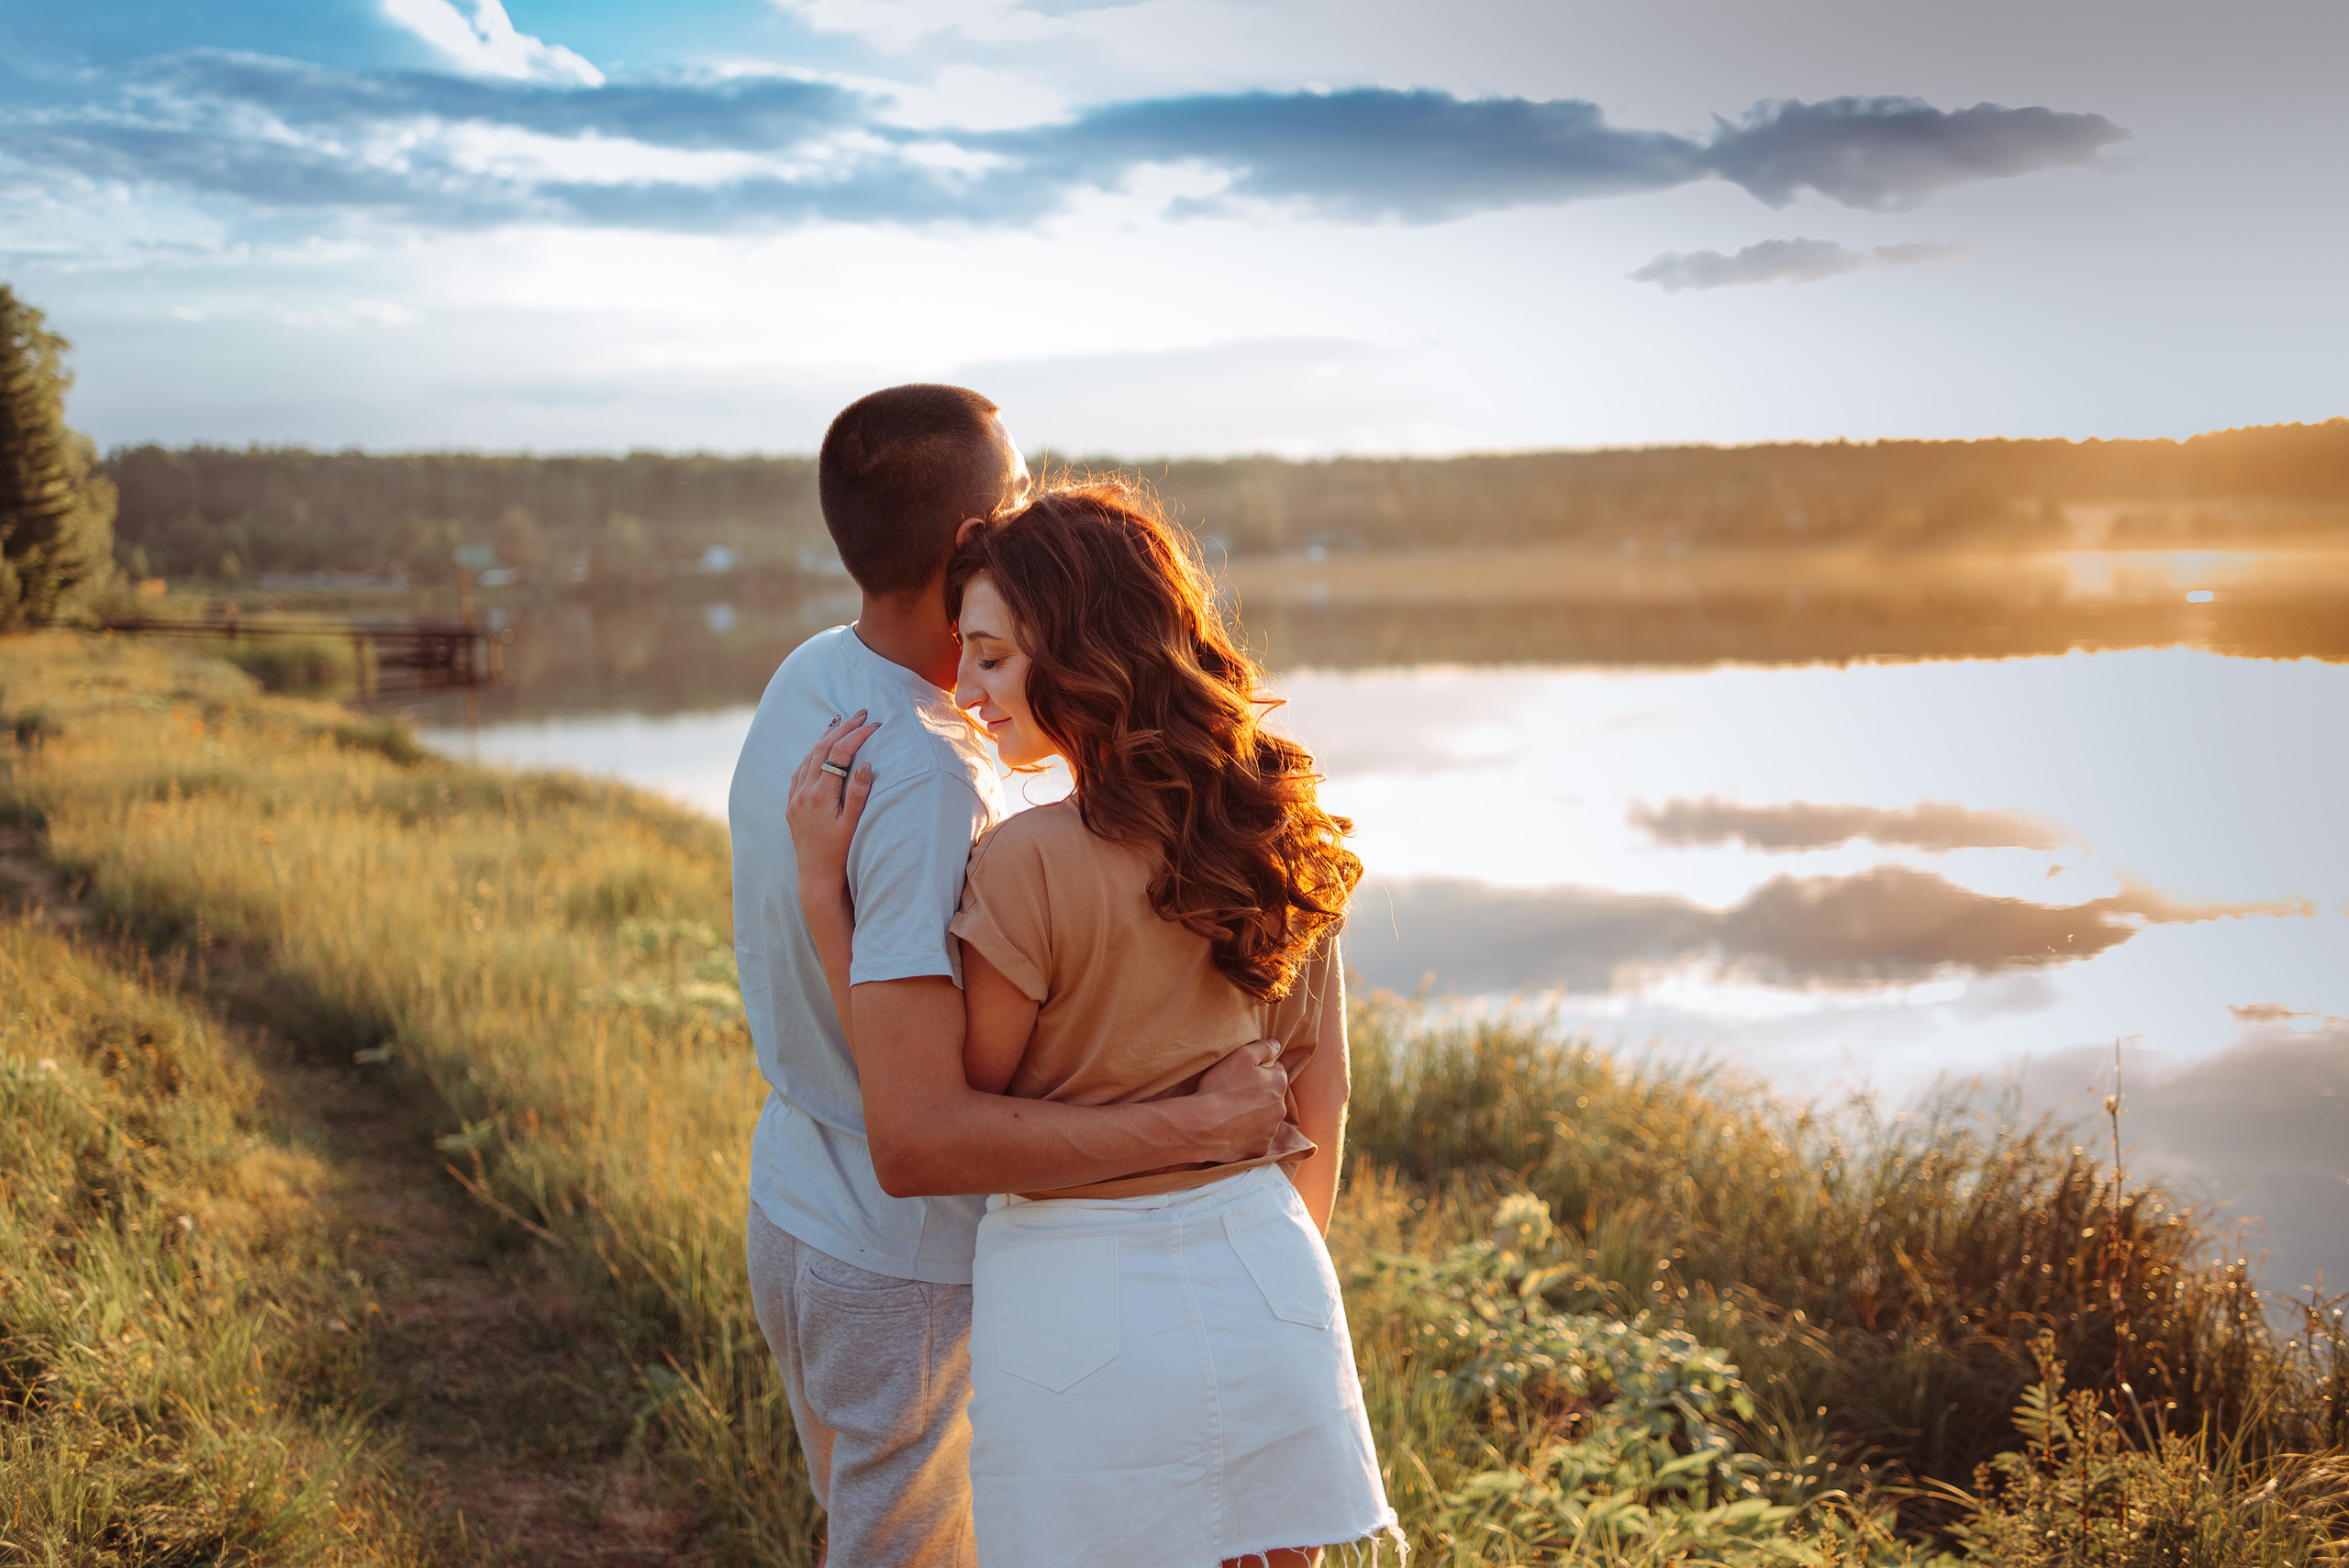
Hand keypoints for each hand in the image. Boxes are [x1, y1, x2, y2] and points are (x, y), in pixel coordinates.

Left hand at [787, 711, 877, 897]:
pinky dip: (811, 754)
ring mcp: (795, 798)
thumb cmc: (839, 853)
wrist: (815, 876)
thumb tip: (864, 763)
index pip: (838, 754)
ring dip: (825, 737)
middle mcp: (803, 793)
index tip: (874, 725)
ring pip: (808, 757)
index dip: (857, 736)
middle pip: (821, 749)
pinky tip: (818, 750)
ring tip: (840, 723)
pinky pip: (799, 771)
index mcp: (820, 795)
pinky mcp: (792, 805)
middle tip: (860, 714)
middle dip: (842, 729)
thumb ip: (857, 794)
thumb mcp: (852, 824)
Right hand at [1186, 1037, 1289, 1163]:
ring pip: (1265, 1119)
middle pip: (1271, 1096)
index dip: (1257, 1071)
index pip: (1275, 1071)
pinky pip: (1256, 1139)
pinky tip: (1231, 1129)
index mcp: (1279, 1083)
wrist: (1203, 1125)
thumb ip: (1263, 1047)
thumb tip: (1277, 1045)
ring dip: (1253, 1115)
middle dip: (1258, 1094)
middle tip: (1233, 1093)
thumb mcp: (1241, 1055)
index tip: (1240, 1075)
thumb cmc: (1220, 1087)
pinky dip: (1247, 1135)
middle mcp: (1281, 1108)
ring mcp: (1271, 1131)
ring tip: (1230, 1112)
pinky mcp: (1259, 1149)